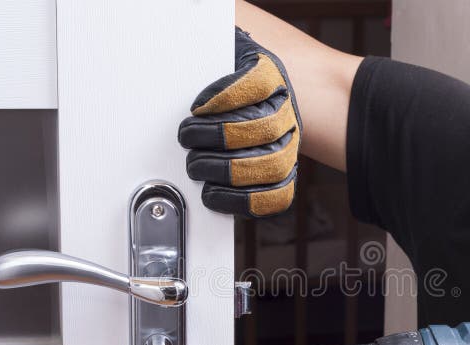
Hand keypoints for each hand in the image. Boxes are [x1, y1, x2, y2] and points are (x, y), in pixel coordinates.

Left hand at [178, 27, 301, 217]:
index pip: (257, 82)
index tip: (197, 104)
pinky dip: (243, 202)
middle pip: (262, 128)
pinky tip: (215, 194)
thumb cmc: (232, 78)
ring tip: (197, 166)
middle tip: (187, 138)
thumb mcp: (221, 49)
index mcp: (272, 75)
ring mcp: (287, 146)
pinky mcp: (281, 177)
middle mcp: (285, 112)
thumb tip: (182, 18)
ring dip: (227, 170)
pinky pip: (274, 197)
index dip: (224, 97)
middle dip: (217, 137)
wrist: (272, 101)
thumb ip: (208, 37)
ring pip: (271, 165)